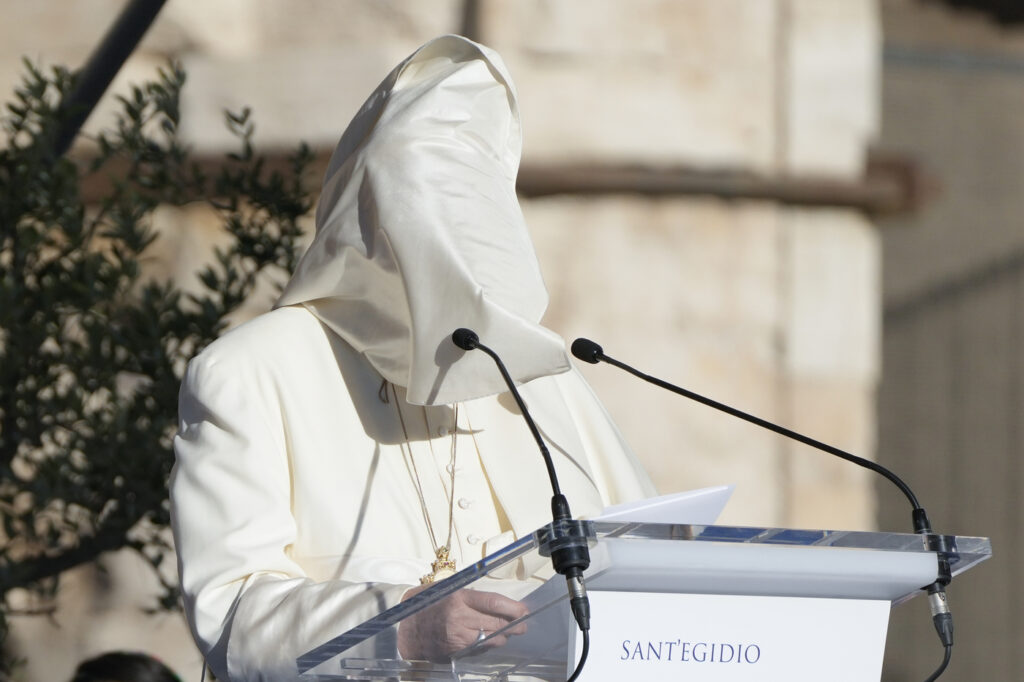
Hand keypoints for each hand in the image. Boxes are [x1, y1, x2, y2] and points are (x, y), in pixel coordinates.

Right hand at [397, 586, 528, 660]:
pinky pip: (478, 649)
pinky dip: (486, 645)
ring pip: (490, 639)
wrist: (401, 627)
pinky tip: (488, 640)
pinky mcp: (454, 651)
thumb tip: (497, 603)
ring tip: (506, 632)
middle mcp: (459, 618)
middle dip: (513, 625)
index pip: (493, 603)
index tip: (524, 611)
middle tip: (522, 625)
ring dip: (501, 637)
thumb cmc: (425, 604)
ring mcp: (456, 637)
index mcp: (458, 598)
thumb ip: (470, 596)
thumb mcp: (446, 590)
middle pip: (496, 623)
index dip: (513, 608)